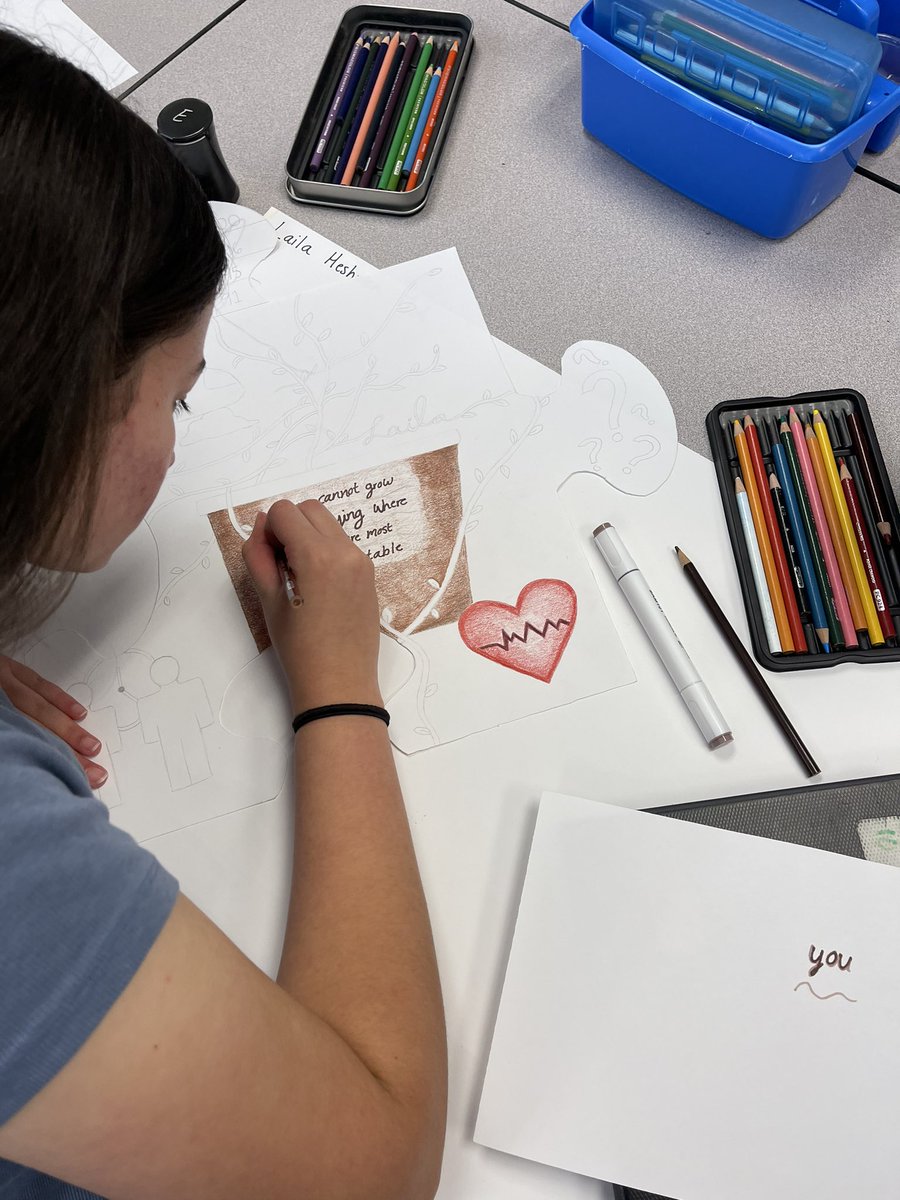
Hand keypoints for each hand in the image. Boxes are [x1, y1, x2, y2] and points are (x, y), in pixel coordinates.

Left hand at [0, 655, 107, 787]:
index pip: (23, 744)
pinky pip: (36, 684)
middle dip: (67, 754)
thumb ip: (4, 742)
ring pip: (41, 709)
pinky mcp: (5, 668)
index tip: (70, 781)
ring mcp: (2, 681)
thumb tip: (24, 762)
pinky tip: (78, 713)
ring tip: (92, 747)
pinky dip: (60, 699)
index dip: (50, 763)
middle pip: (36, 731)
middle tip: (91, 772)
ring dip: (69, 730)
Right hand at [242, 500, 382, 714]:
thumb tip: (260, 523)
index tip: (268, 559)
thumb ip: (259, 556)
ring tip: (298, 576)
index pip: (284, 511)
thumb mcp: (269, 602)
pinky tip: (316, 584)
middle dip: (289, 526)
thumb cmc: (300, 650)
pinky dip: (325, 549)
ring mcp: (362, 561)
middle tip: (280, 564)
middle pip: (309, 509)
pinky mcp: (369, 573)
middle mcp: (345, 551)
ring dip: (308, 536)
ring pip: (328, 523)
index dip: (268, 530)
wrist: (340, 684)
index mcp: (318, 556)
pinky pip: (342, 543)